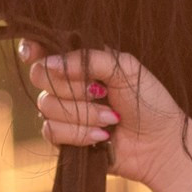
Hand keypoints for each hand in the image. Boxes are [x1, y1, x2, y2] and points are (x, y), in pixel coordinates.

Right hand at [16, 40, 189, 189]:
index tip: (33, 54)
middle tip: (101, 92)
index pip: (43, 48)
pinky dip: (79, 133)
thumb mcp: (124, 68)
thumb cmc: (148, 101)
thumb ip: (88, 59)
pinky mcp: (64, 138)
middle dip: (72, 87)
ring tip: (111, 118)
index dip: (32, 48)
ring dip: (83, 114)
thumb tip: (49, 63)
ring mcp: (64, 110)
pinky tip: (102, 136)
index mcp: (81, 60)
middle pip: (39, 75)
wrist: (160, 144)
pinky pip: (50, 131)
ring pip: (46, 105)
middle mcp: (68, 83)